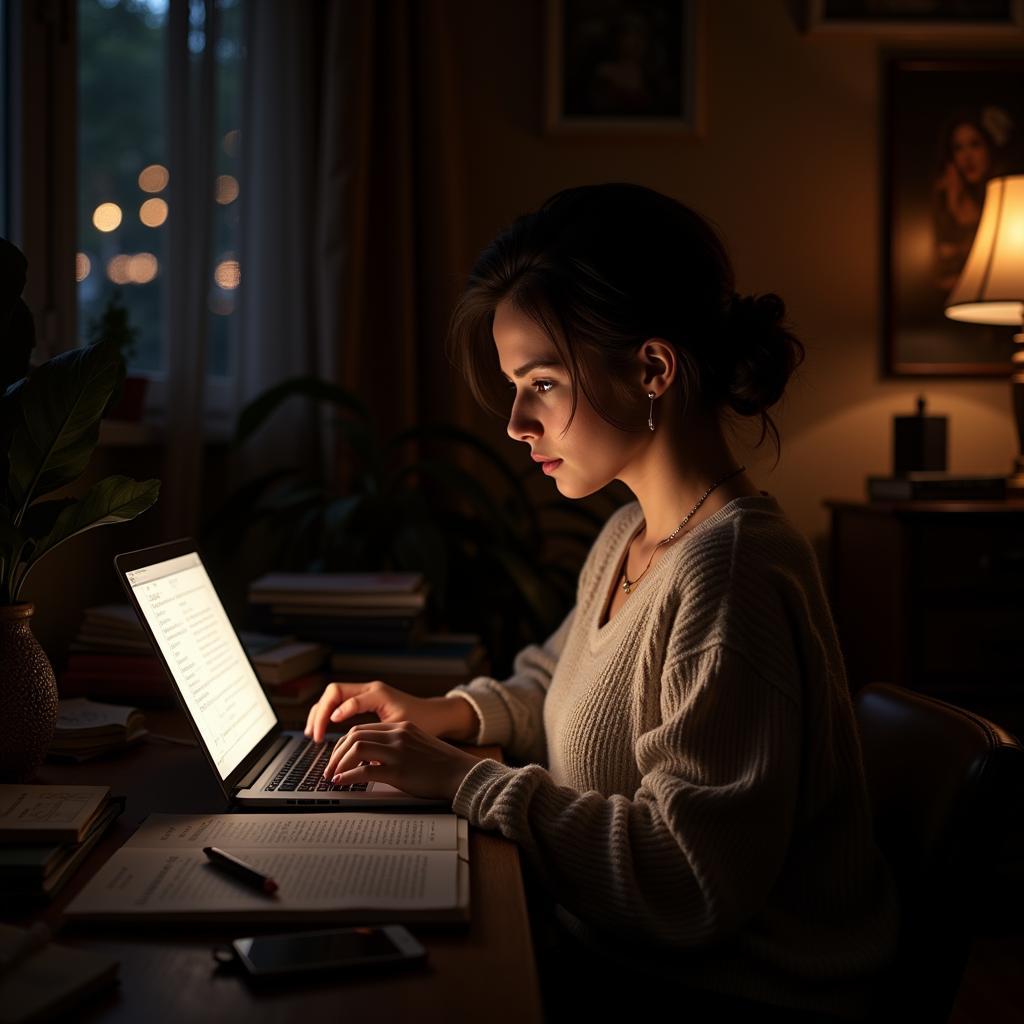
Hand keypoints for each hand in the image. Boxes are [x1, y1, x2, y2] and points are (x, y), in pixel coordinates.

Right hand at [304, 680, 472, 743]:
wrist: (434, 714)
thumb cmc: (422, 722)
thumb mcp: (400, 730)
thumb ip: (379, 737)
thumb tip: (357, 751)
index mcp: (378, 694)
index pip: (350, 699)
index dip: (337, 714)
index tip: (326, 731)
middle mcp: (369, 689)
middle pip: (334, 691)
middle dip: (320, 712)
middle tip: (315, 735)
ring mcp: (365, 692)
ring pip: (332, 695)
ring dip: (319, 713)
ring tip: (313, 734)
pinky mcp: (363, 699)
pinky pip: (338, 701)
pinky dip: (326, 713)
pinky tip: (322, 731)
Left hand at [322, 720, 481, 802]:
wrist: (461, 773)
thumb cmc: (439, 765)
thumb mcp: (416, 746)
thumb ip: (395, 746)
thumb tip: (369, 759)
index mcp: (401, 727)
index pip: (363, 729)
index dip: (344, 743)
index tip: (337, 757)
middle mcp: (398, 734)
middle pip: (355, 735)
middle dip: (337, 752)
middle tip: (329, 768)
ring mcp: (398, 751)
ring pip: (356, 748)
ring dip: (339, 763)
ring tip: (333, 776)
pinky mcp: (399, 771)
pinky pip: (365, 771)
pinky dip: (349, 776)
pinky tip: (342, 782)